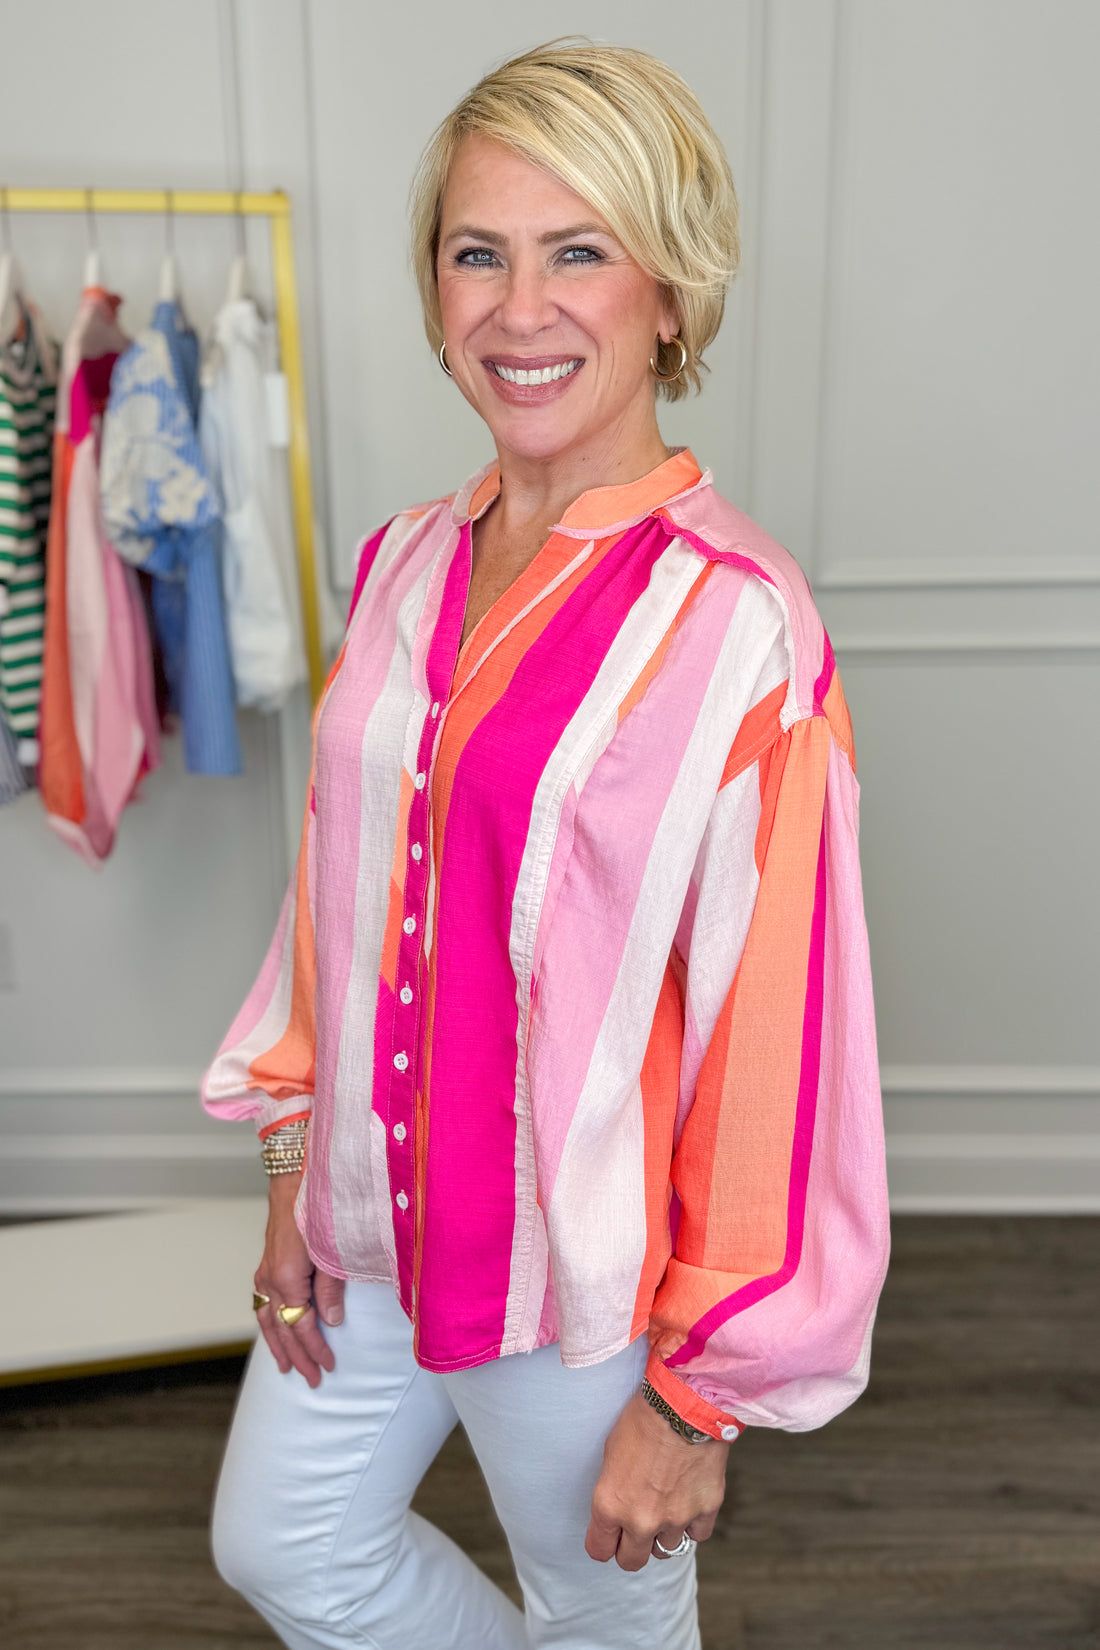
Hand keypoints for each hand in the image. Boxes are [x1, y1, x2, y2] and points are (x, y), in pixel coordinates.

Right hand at [253, 1172, 344, 1387]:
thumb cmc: (317, 1209)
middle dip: (298, 1356)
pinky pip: (263, 1304)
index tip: (329, 1365)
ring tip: (286, 1368)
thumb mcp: (331, 1249)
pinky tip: (275, 1333)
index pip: (302, 1325)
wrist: (296, 1178)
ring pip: (267, 1320)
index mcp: (286, 1278)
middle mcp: (270, 1279)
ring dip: (278, 1346)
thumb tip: (331, 1321)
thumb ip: (331, 1286)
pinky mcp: (266, 1265)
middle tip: (313, 1379)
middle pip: (283, 1329)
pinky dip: (269, 1324)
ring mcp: (264, 1273)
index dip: (316, 1348)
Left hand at [585, 1391, 728, 1569]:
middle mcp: (640, 1520)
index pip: (599, 1550)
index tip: (609, 1536)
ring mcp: (675, 1519)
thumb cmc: (643, 1418)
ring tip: (665, 1505)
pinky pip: (696, 1535)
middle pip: (631, 1561)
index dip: (603, 1543)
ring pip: (666, 1550)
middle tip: (636, 1529)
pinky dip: (692, 1523)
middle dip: (631, 1547)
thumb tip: (617, 1509)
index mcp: (609, 1505)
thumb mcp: (612, 1453)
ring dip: (663, 1533)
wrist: (684, 1402)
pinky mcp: (705, 1510)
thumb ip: (613, 1490)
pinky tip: (689, 1501)